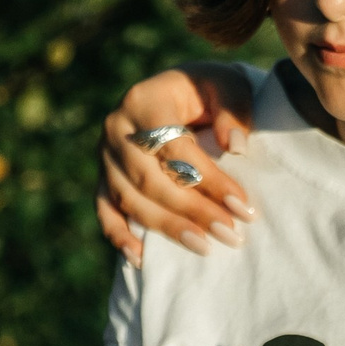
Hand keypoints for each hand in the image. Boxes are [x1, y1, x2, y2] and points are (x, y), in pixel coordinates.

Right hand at [94, 66, 255, 264]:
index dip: (208, 179)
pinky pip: (105, 210)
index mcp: (145, 100)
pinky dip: (119, 236)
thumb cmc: (208, 89)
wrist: (179, 89)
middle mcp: (116, 127)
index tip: (241, 204)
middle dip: (192, 210)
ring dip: (166, 227)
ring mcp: (104, 154)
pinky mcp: (103, 175)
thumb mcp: (228, 86)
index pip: (174, 147)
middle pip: (150, 179)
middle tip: (230, 233)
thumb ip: (234, 110)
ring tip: (205, 247)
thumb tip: (235, 146)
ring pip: (129, 199)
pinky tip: (140, 259)